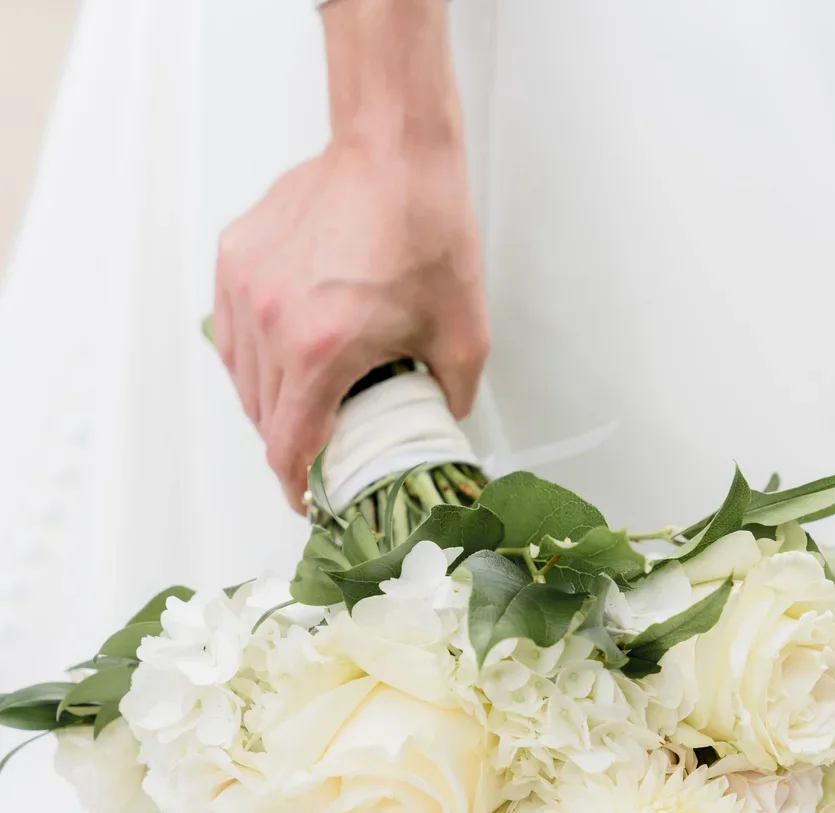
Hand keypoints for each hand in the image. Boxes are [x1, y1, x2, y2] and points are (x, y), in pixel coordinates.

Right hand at [213, 131, 487, 511]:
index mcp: (321, 350)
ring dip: (269, 403)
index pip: (288, 447)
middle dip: (290, 445)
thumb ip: (448, 398)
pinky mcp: (235, 259)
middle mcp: (271, 323)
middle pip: (262, 418)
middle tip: (322, 451)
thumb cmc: (427, 230)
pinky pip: (231, 331)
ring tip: (306, 403)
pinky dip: (254, 356)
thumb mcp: (463, 334)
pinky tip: (287, 355)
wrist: (395, 148)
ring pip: (241, 377)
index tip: (311, 502)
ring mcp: (245, 287)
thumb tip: (436, 430)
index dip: (298, 488)